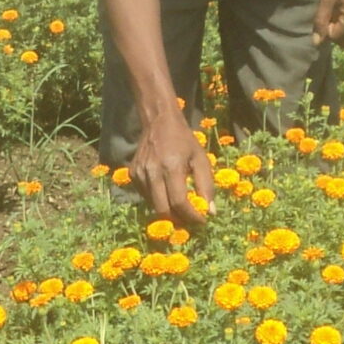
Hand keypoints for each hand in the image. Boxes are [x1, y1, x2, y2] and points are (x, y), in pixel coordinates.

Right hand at [131, 99, 215, 230]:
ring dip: (168, 211)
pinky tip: (167, 193)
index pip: (179, 202)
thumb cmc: (184, 141)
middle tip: (190, 220)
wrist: (159, 122)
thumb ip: (206, 185)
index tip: (201, 221)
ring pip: (153, 206)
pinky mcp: (133, 175)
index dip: (191, 216)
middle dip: (178, 220)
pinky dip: (158, 200)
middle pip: (163, 210)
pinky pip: (146, 197)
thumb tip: (210, 212)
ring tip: (181, 208)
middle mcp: (152, 171)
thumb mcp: (200, 159)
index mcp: (171, 166)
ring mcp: (139, 174)